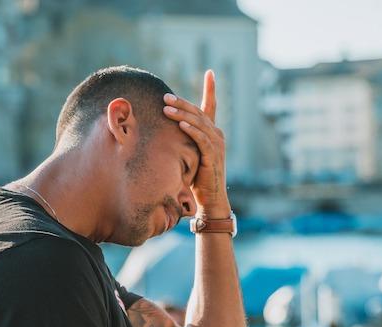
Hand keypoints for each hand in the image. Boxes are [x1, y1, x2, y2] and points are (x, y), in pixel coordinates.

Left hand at [163, 70, 230, 217]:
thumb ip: (183, 140)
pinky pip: (201, 139)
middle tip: (164, 96)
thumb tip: (164, 129)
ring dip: (181, 114)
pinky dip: (191, 130)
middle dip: (181, 103)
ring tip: (166, 108)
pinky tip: (180, 124)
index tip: (210, 72)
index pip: (211, 106)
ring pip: (198, 123)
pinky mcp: (212, 156)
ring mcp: (216, 144)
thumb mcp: (190, 154)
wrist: (210, 198)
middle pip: (198, 112)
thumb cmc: (197, 177)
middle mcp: (217, 134)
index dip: (211, 89)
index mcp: (212, 132)